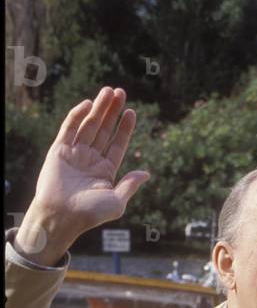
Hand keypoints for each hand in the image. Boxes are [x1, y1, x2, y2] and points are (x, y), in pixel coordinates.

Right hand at [15, 87, 148, 264]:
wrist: (62, 216)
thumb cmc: (90, 214)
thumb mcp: (117, 201)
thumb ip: (130, 185)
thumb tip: (147, 173)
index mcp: (105, 171)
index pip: (117, 144)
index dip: (124, 128)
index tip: (131, 112)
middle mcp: (91, 160)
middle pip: (104, 130)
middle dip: (112, 111)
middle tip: (120, 92)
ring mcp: (75, 153)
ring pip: (89, 125)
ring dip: (99, 108)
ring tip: (108, 91)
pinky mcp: (59, 150)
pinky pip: (70, 128)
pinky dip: (78, 115)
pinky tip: (89, 104)